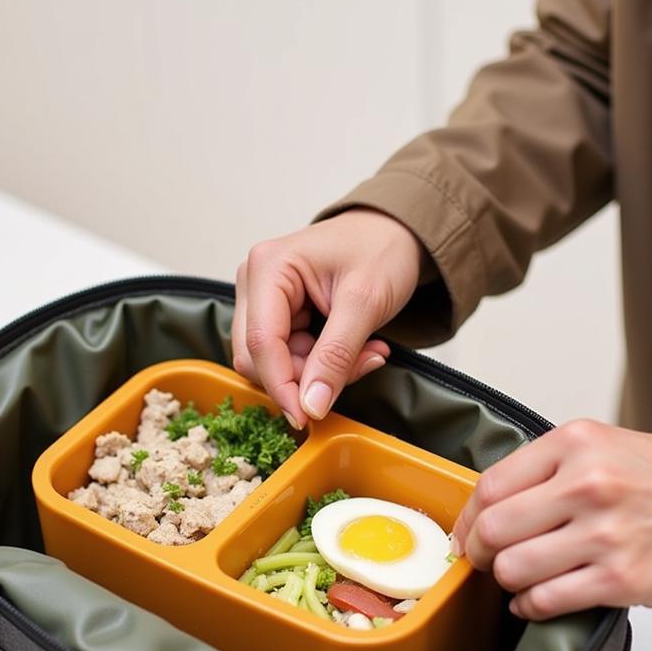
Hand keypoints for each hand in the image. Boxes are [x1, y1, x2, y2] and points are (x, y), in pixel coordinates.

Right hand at [233, 209, 421, 427]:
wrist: (395, 232)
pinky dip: (322, 363)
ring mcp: (263, 298)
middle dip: (305, 376)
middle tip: (357, 368)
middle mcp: (256, 281)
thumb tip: (311, 405)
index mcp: (269, 267)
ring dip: (319, 371)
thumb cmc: (381, 249)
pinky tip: (356, 349)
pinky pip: (290, 356)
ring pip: (275, 362)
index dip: (282, 386)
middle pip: (259, 357)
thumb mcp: (365, 303)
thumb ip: (336, 356)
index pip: (260, 343)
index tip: (308, 417)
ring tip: (366, 353)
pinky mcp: (278, 313)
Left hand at [452, 419, 651, 618]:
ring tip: (521, 578)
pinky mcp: (622, 579)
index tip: (465, 535)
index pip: (489, 487)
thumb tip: (483, 511)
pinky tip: (538, 599)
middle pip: (492, 530)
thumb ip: (545, 470)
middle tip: (486, 561)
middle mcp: (588, 484)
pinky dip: (530, 606)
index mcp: (576, 444)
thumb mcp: (603, 447)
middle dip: (479, 553)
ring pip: (512, 570)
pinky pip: (545, 601)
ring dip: (507, 581)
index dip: (467, 519)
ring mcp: (605, 533)